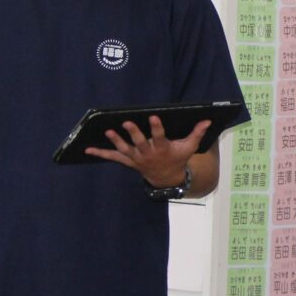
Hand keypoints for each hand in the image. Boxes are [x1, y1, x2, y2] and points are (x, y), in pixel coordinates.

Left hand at [84, 116, 209, 187]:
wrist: (166, 178)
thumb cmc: (177, 158)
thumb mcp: (189, 147)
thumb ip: (197, 133)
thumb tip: (208, 120)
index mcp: (162, 149)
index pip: (159, 137)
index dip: (156, 127)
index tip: (153, 116)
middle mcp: (148, 154)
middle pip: (139, 143)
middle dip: (133, 133)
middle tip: (127, 122)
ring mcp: (136, 158)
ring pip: (125, 149)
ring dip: (116, 141)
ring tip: (108, 132)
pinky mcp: (128, 160)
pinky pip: (113, 157)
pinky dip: (100, 153)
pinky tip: (88, 148)